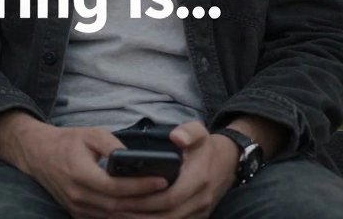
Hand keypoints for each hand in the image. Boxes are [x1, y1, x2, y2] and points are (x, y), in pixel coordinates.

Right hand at [20, 123, 169, 218]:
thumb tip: (135, 158)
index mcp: (79, 174)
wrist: (38, 155)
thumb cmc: (67, 142)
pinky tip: (142, 211)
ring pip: (113, 217)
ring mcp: (77, 208)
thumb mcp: (90, 134)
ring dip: (138, 213)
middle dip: (146, 203)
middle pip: (118, 206)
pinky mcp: (78, 214)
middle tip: (169, 195)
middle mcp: (78, 195)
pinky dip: (125, 217)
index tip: (162, 181)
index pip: (116, 186)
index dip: (140, 186)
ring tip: (161, 205)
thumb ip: (112, 144)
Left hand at [112, 121, 239, 218]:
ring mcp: (201, 211)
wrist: (228, 162)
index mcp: (199, 179)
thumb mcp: (200, 131)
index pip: (170, 197)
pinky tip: (135, 218)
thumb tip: (176, 136)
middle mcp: (201, 199)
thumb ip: (189, 132)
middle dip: (140, 213)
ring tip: (119, 215)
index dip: (146, 199)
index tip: (124, 196)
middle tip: (114, 208)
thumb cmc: (206, 147)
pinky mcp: (198, 217)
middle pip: (167, 215)